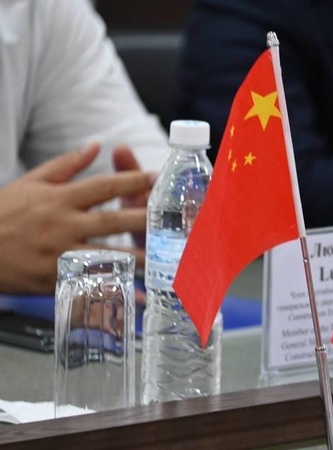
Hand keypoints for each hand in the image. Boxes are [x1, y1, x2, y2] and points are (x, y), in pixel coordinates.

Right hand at [0, 144, 152, 293]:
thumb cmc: (1, 212)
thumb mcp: (31, 182)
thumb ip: (67, 165)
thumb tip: (97, 145)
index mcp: (59, 199)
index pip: (103, 186)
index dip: (131, 181)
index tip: (156, 179)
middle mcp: (62, 225)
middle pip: (112, 221)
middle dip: (144, 219)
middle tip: (173, 220)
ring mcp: (58, 254)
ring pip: (106, 255)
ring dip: (138, 258)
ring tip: (165, 259)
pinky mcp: (54, 279)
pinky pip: (91, 285)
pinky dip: (115, 290)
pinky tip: (138, 296)